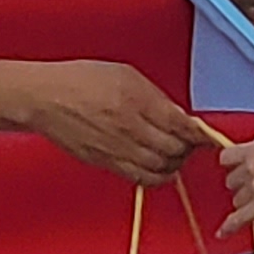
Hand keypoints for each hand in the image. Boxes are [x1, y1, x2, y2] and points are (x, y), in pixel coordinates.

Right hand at [16, 61, 207, 183]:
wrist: (45, 98)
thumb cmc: (81, 79)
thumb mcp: (125, 75)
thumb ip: (155, 97)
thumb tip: (179, 117)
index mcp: (138, 101)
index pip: (181, 126)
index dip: (200, 135)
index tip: (209, 137)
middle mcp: (130, 128)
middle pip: (175, 150)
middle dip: (188, 148)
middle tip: (190, 143)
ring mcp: (118, 149)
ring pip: (161, 168)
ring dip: (174, 164)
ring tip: (174, 155)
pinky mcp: (106, 163)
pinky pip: (140, 178)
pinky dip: (156, 176)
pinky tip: (158, 167)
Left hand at [221, 131, 253, 233]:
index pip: (227, 156)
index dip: (231, 164)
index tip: (235, 167)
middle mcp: (250, 167)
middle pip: (232, 181)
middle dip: (241, 185)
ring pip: (237, 200)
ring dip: (246, 202)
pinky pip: (239, 218)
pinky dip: (230, 227)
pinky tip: (224, 233)